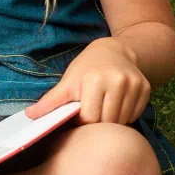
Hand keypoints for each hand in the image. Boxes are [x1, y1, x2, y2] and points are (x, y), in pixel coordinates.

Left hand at [25, 38, 150, 124]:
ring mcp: (134, 85)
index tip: (80, 114)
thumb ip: (51, 101)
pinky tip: (117, 105)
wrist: (115, 51)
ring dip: (112, 122)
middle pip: (107, 121)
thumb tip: (29, 116)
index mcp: (94, 80)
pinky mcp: (146, 89)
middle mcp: (118, 81)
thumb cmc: (86, 68)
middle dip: (97, 122)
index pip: (89, 118)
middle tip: (92, 112)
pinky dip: (125, 116)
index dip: (83, 121)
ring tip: (103, 109)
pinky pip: (134, 115)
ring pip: (122, 121)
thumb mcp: (68, 82)